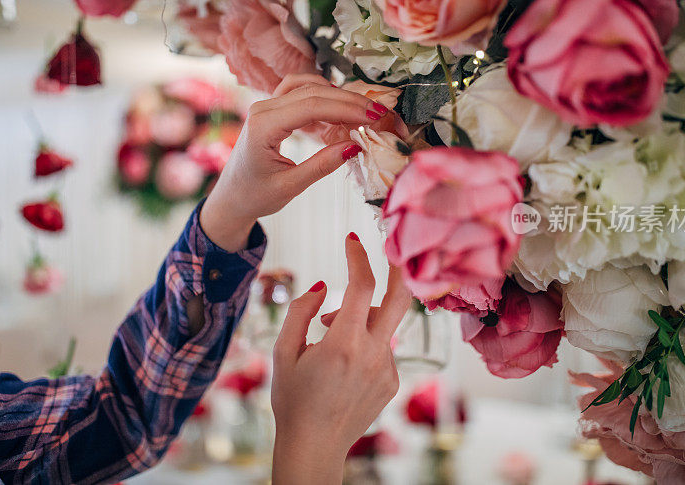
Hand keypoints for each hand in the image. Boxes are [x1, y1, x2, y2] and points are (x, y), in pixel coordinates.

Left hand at [200, 74, 389, 251]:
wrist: (231, 198)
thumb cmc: (255, 196)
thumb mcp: (290, 186)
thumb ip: (322, 165)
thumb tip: (355, 147)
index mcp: (263, 126)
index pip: (312, 106)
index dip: (346, 108)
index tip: (374, 116)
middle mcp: (263, 109)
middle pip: (313, 92)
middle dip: (349, 101)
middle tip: (379, 113)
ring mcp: (266, 106)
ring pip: (307, 87)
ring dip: (337, 95)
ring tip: (362, 112)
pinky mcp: (273, 109)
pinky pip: (300, 92)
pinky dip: (323, 96)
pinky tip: (340, 110)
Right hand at [271, 233, 409, 484]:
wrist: (313, 446)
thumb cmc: (292, 400)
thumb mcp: (283, 352)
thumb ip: (300, 311)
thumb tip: (321, 285)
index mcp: (344, 343)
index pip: (361, 285)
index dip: (357, 257)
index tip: (351, 239)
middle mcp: (372, 353)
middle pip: (400, 297)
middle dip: (399, 267)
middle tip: (392, 247)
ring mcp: (386, 369)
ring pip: (383, 324)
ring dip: (362, 316)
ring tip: (330, 332)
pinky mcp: (392, 381)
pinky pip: (383, 348)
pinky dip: (365, 342)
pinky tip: (343, 363)